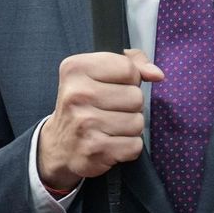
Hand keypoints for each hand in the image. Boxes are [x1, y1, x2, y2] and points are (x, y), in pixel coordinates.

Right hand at [37, 49, 164, 190]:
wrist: (57, 146)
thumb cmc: (84, 104)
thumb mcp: (98, 73)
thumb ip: (131, 63)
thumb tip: (156, 74)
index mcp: (76, 69)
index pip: (128, 68)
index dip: (129, 80)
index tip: (112, 87)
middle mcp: (77, 94)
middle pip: (136, 97)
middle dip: (130, 106)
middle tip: (109, 111)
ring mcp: (84, 123)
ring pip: (138, 122)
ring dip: (130, 128)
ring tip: (109, 128)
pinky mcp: (94, 149)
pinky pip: (134, 145)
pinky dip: (128, 147)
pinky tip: (110, 143)